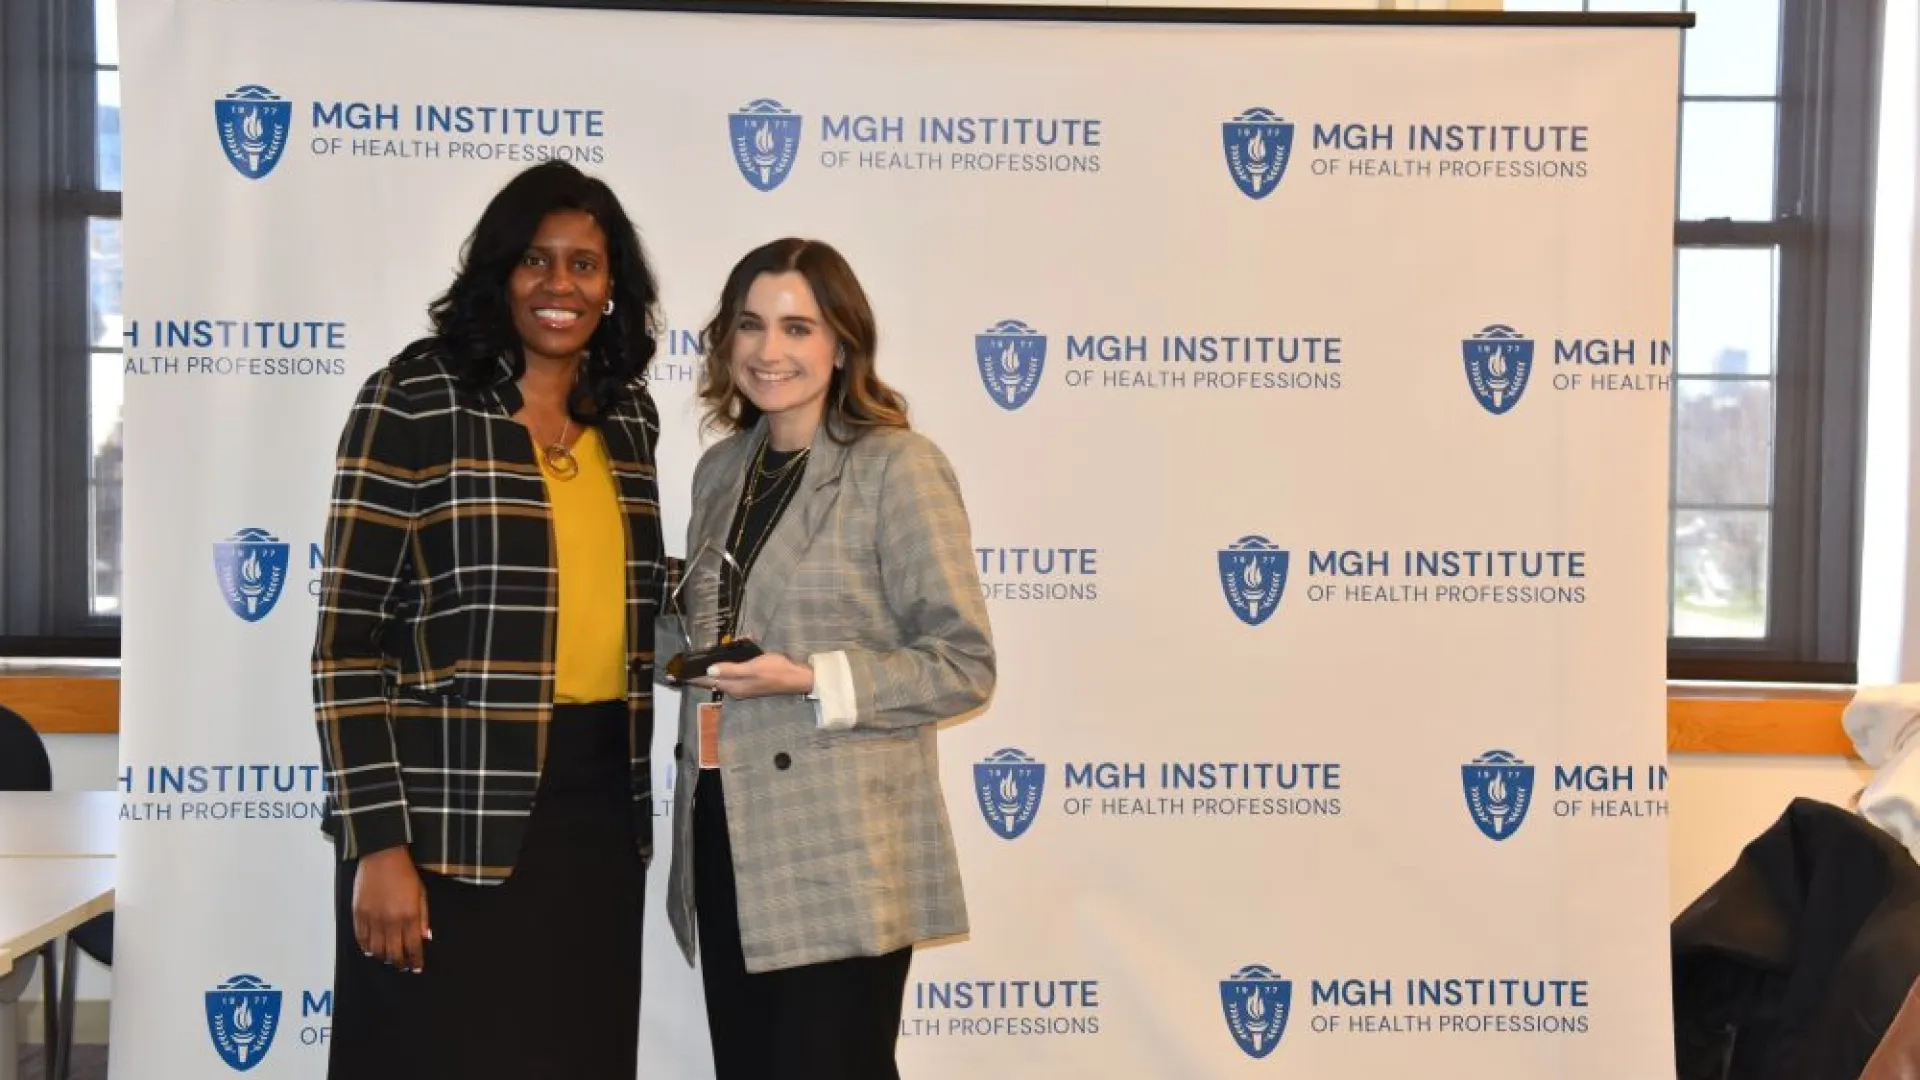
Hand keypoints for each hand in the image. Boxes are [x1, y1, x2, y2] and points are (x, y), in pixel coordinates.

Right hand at [352, 846, 430, 972]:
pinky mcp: (358, 914)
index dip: (415, 960)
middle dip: (399, 962)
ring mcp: (373, 918)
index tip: (416, 967)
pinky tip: (370, 950)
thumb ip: (423, 917)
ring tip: (388, 958)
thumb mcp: (421, 893)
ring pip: (376, 949)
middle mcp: (390, 921)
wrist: (382, 856)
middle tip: (402, 965)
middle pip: (394, 952)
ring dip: (383, 957)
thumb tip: (425, 937)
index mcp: (409, 916)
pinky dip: (365, 947)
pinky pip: (361, 938)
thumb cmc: (404, 873)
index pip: (413, 947)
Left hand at [697, 652, 814, 699]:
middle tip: (695, 654)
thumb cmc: (775, 671)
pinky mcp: (751, 678)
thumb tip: (709, 670)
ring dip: (722, 659)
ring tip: (719, 646)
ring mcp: (744, 684)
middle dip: (705, 665)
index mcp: (733, 686)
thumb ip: (730, 669)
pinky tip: (743, 643)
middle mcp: (736, 687)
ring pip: (725, 671)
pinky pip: (737, 668)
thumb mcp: (751, 668)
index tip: (676, 674)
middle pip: (714, 677)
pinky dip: (736, 658)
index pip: (707, 681)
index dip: (692, 677)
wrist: (798, 677)